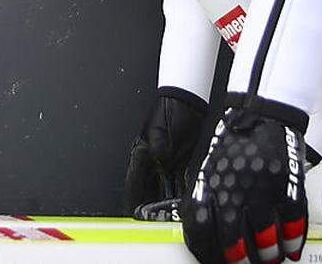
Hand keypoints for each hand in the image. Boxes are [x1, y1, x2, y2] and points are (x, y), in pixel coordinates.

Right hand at [124, 89, 207, 215]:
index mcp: (141, 156)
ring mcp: (168, 165)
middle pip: (150, 191)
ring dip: (170, 202)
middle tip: (158, 218)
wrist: (187, 103)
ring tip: (174, 215)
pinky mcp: (182, 163)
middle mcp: (153, 164)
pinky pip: (181, 183)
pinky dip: (183, 194)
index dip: (134, 199)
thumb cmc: (168, 112)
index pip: (134, 183)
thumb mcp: (159, 132)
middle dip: (153, 206)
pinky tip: (187, 203)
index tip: (136, 212)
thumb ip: (157, 149)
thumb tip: (159, 161)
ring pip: (166, 190)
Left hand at [181, 105, 307, 263]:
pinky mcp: (288, 184)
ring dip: (269, 253)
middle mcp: (235, 188)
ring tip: (270, 259)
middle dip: (240, 257)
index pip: (202, 225)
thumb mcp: (211, 166)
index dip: (207, 248)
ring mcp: (263, 187)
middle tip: (244, 263)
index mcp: (211, 183)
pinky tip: (292, 248)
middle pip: (233, 236)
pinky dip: (294, 239)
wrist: (263, 115)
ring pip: (265, 234)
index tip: (215, 258)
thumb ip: (206, 194)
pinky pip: (293, 220)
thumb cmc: (235, 143)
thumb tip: (200, 228)